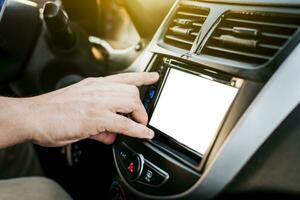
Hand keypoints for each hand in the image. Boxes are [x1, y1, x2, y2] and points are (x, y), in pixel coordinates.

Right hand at [21, 72, 158, 146]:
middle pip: (132, 91)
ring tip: (138, 126)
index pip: (124, 77)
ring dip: (138, 116)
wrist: (33, 116)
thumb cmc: (51, 112)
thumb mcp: (79, 112)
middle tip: (138, 118)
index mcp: (94, 85)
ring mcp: (98, 102)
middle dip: (139, 106)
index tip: (153, 76)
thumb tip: (113, 135)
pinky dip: (138, 130)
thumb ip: (100, 124)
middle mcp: (98, 89)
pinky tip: (144, 134)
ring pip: (131, 102)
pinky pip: (124, 123)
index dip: (142, 76)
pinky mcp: (96, 116)